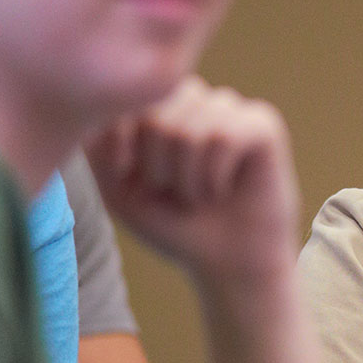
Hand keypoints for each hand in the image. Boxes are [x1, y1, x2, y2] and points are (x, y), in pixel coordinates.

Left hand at [86, 76, 300, 283]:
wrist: (228, 263)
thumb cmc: (173, 224)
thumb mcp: (116, 187)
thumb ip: (100, 143)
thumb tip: (109, 108)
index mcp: (158, 105)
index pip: (126, 101)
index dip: (120, 144)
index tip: (129, 179)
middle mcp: (194, 99)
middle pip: (157, 114)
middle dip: (157, 168)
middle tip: (174, 193)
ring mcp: (229, 109)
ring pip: (190, 128)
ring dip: (187, 178)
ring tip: (198, 196)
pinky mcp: (262, 125)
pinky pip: (225, 137)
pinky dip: (214, 176)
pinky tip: (221, 191)